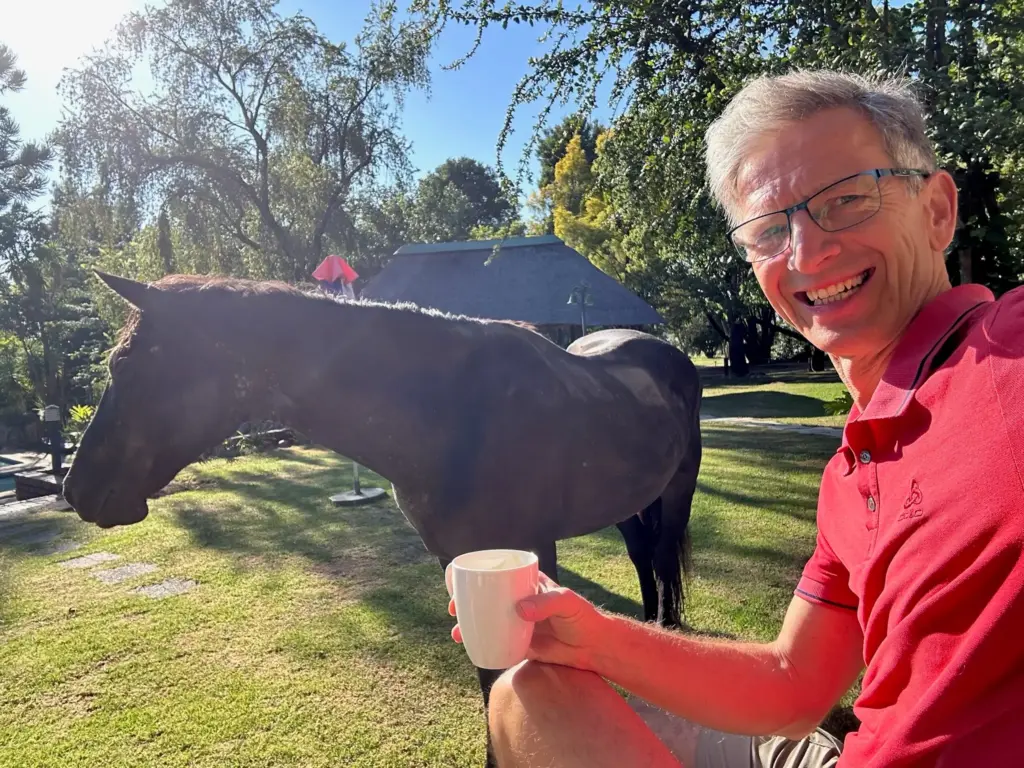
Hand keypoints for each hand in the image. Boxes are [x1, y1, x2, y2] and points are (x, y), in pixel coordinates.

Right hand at [449, 572, 605, 669]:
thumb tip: (520, 609)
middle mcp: (518, 601)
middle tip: (453, 608)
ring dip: (469, 625)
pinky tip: (471, 647)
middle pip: (486, 597)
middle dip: (465, 601)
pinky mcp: (520, 643)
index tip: (460, 582)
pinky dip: (482, 643)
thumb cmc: (583, 617)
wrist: (594, 648)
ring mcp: (517, 622)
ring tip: (457, 633)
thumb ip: (546, 602)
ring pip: (487, 620)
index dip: (476, 575)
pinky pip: (496, 642)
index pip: (498, 573)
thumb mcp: (566, 602)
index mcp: (527, 584)